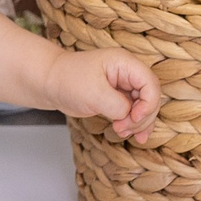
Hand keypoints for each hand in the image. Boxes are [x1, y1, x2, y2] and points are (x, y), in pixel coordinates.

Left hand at [43, 46, 161, 142]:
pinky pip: (134, 111)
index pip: (151, 84)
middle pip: (150, 96)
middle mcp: (127, 72)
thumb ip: (117, 106)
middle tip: (122, 128)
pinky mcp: (118, 97)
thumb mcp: (94, 94)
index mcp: (124, 63)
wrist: (50, 82)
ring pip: (144, 106)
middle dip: (141, 117)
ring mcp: (124, 84)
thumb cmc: (68, 81)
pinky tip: (135, 136)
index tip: (133, 118)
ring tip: (121, 132)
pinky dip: (134, 123)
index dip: (148, 104)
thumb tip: (130, 116)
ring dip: (138, 123)